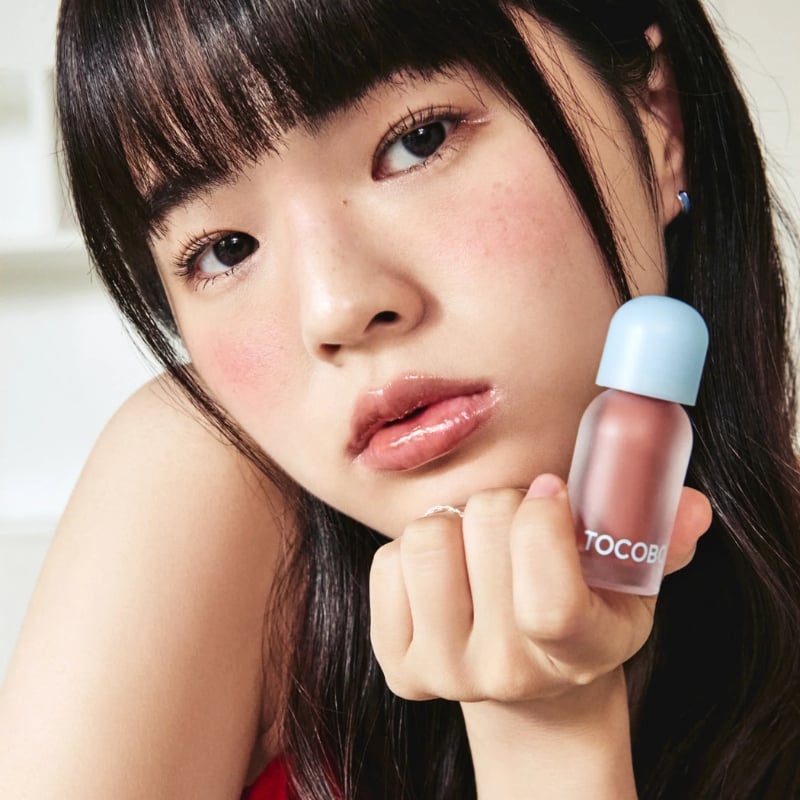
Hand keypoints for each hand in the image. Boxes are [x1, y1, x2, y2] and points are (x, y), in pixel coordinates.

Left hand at [369, 473, 710, 703]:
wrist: (525, 674)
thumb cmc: (579, 605)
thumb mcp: (628, 577)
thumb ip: (660, 539)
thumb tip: (693, 506)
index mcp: (578, 652)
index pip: (549, 601)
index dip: (543, 527)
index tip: (552, 490)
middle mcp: (507, 673)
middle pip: (484, 536)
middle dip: (502, 500)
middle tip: (516, 514)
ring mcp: (446, 673)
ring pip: (425, 543)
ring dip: (453, 520)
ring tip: (478, 540)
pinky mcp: (397, 663)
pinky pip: (385, 563)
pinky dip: (411, 546)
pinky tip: (445, 566)